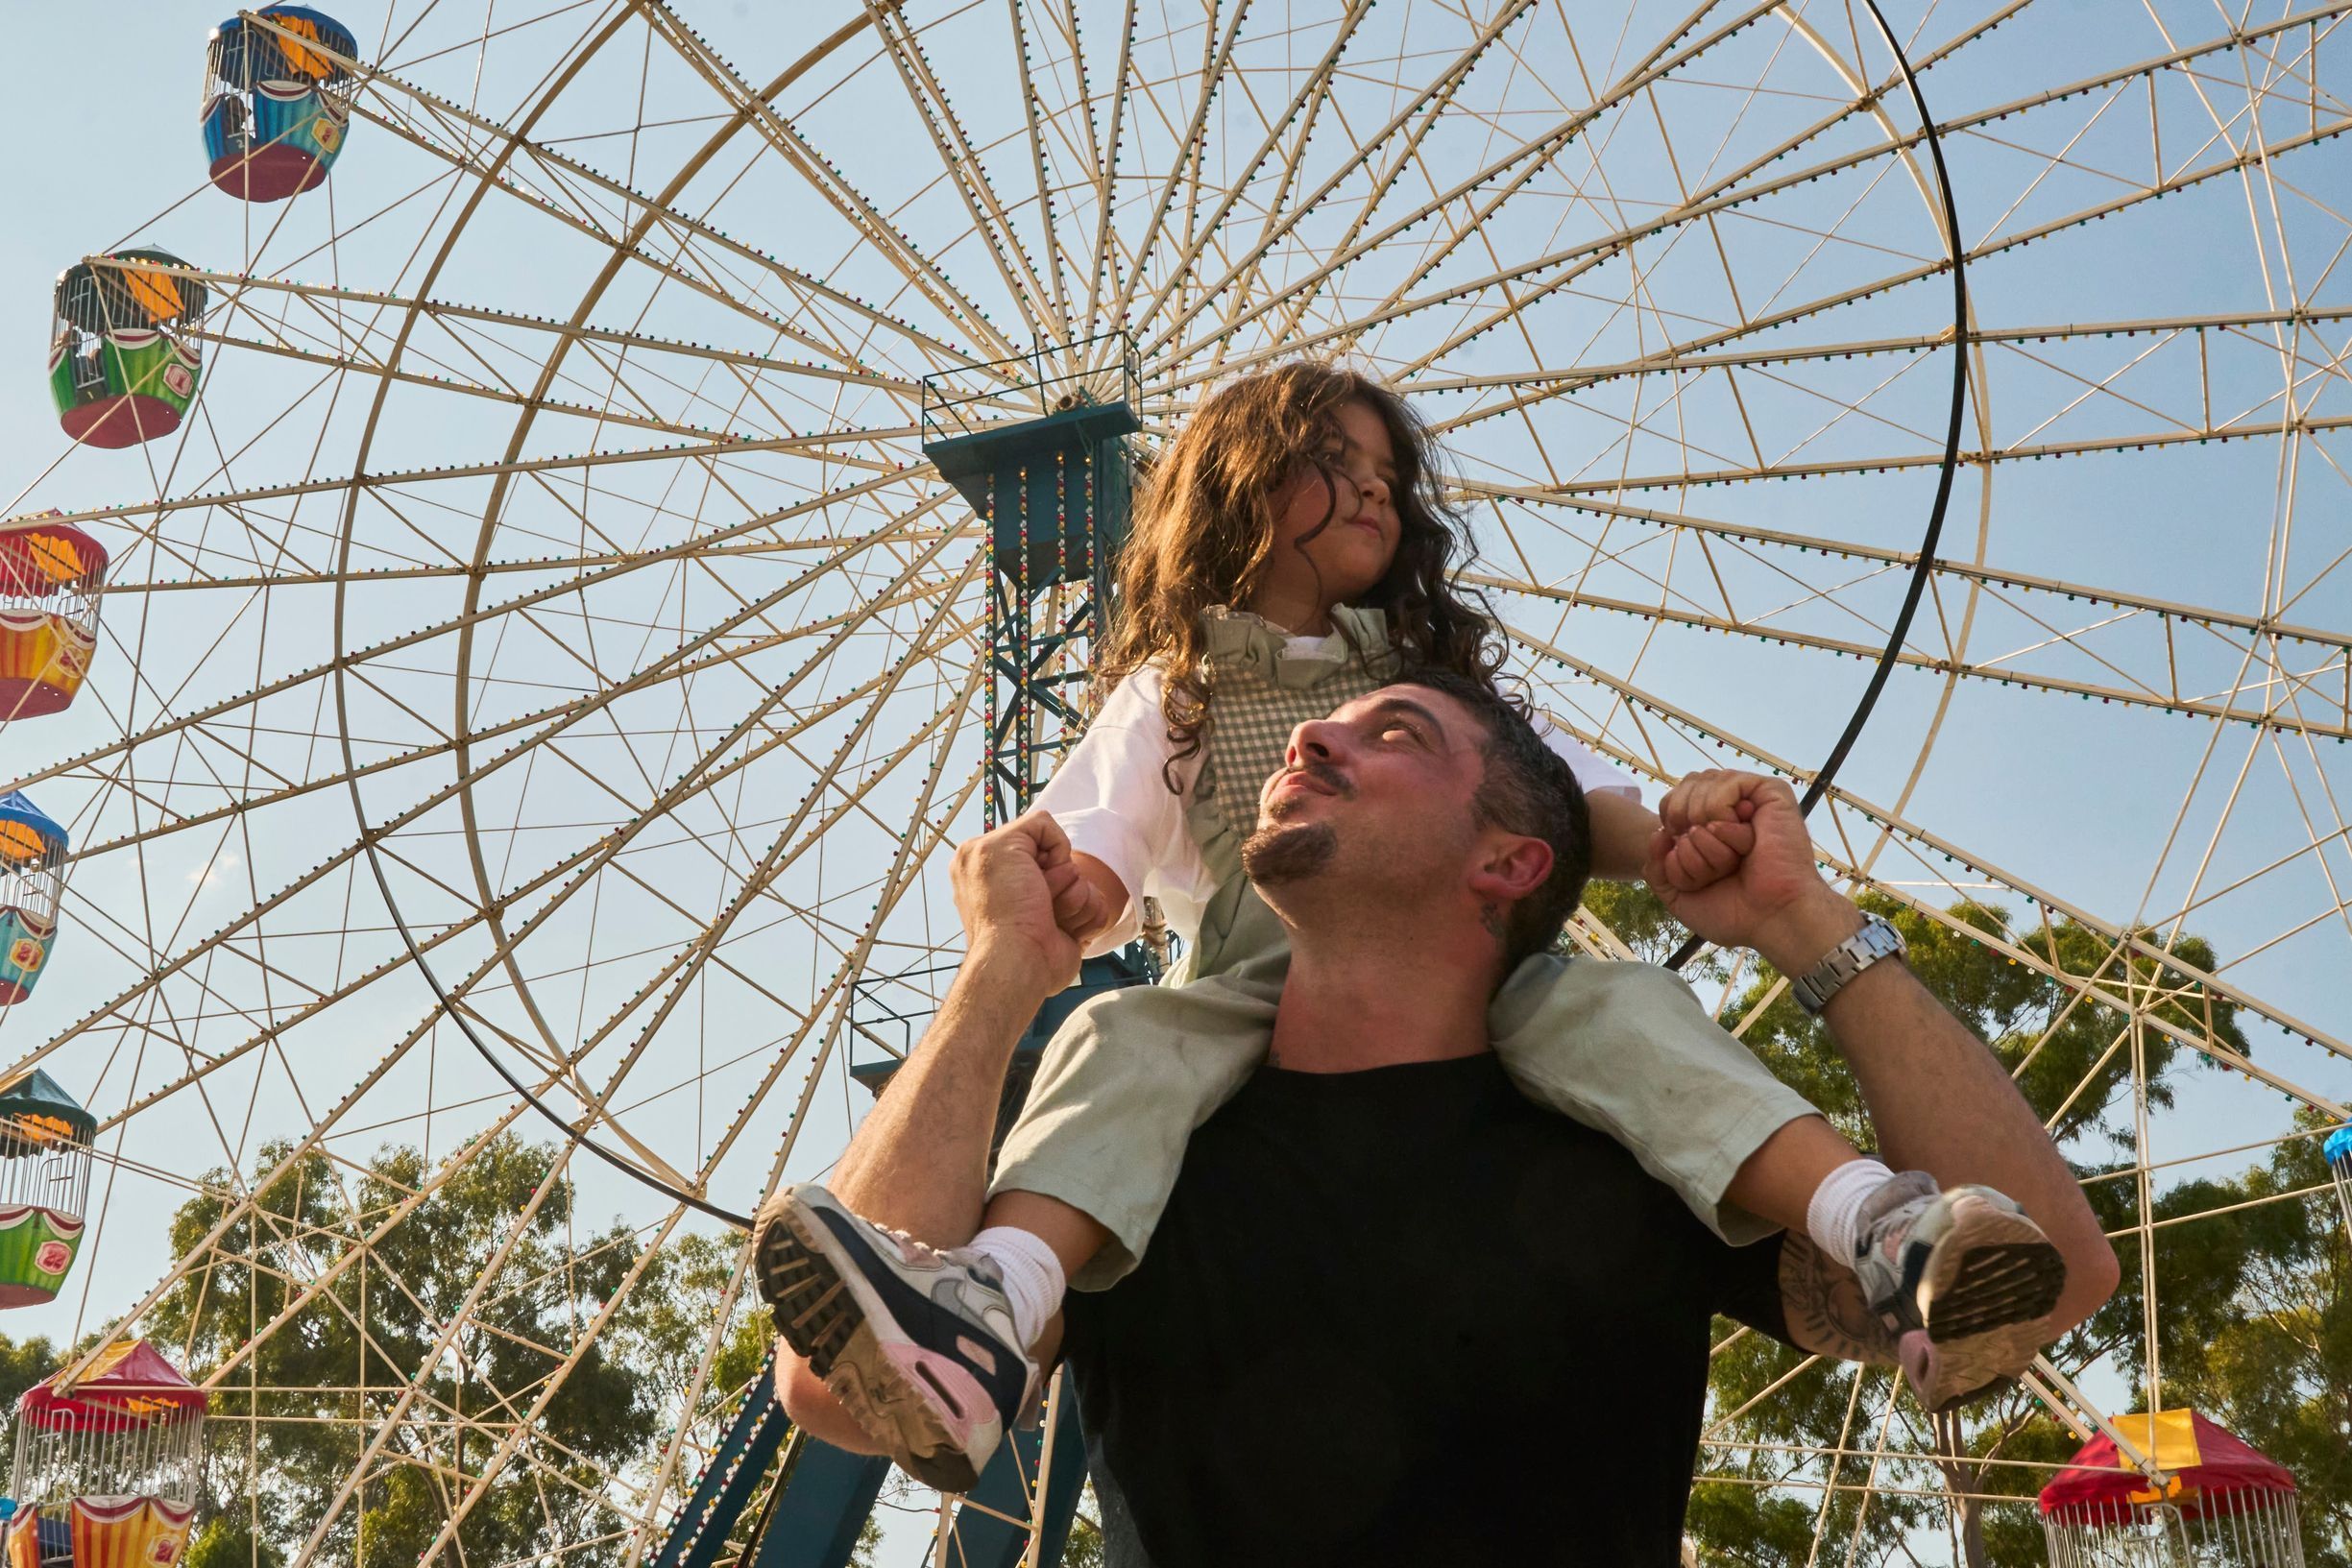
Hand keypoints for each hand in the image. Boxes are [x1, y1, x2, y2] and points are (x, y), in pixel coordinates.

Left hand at [949, 812, 1089, 1001]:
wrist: (1022, 960)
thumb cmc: (1006, 907)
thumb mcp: (1001, 847)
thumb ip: (1030, 826)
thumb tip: (1055, 848)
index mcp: (992, 861)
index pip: (1041, 834)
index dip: (1044, 849)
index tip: (1029, 869)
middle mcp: (1018, 882)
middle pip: (1066, 860)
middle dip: (1060, 875)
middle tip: (1039, 896)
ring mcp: (1045, 905)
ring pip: (1084, 882)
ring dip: (1073, 898)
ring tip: (1051, 917)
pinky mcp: (1069, 926)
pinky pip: (1098, 906)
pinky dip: (1086, 917)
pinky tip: (1065, 931)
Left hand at [1641, 771, 1857, 969]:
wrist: (1770, 917)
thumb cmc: (1733, 912)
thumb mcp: (1679, 896)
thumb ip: (1657, 868)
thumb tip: (1659, 833)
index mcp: (1711, 827)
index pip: (1672, 801)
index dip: (1668, 823)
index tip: (1680, 852)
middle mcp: (1730, 809)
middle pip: (1684, 787)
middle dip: (1681, 825)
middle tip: (1704, 859)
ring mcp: (1749, 799)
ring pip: (1701, 784)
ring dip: (1702, 831)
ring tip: (1728, 857)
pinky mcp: (1770, 792)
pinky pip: (1726, 782)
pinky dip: (1720, 813)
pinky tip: (1738, 838)